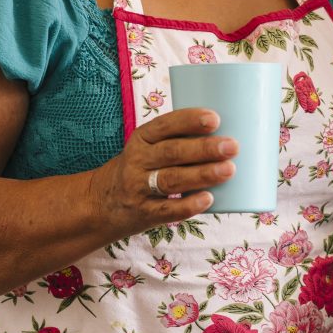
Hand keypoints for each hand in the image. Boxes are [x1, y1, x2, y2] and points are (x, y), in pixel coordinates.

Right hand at [96, 106, 238, 231]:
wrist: (101, 203)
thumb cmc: (140, 169)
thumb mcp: (147, 148)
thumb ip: (177, 142)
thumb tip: (228, 138)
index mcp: (142, 139)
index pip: (165, 126)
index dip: (189, 121)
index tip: (215, 119)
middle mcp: (138, 161)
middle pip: (172, 152)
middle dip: (204, 149)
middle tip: (232, 146)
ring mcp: (139, 188)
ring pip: (172, 179)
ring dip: (202, 174)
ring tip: (229, 170)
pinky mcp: (144, 213)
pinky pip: (168, 209)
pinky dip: (188, 205)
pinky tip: (208, 199)